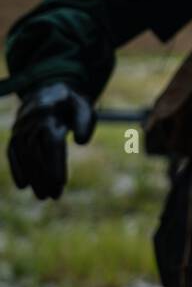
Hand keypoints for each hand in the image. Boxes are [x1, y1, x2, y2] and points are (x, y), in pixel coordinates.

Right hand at [8, 82, 94, 199]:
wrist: (49, 90)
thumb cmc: (71, 104)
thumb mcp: (83, 107)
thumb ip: (85, 122)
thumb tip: (81, 142)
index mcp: (51, 113)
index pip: (51, 142)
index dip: (56, 163)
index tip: (61, 182)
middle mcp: (32, 121)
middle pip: (36, 152)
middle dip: (44, 176)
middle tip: (54, 196)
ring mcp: (21, 127)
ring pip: (25, 155)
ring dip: (33, 177)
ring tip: (44, 196)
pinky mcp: (15, 134)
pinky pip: (12, 152)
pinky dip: (16, 168)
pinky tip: (22, 185)